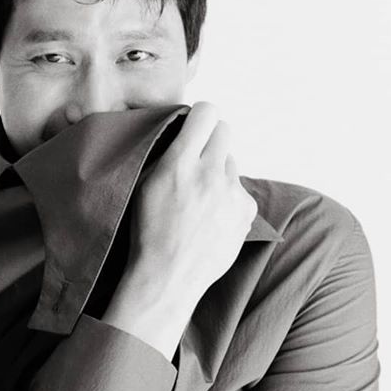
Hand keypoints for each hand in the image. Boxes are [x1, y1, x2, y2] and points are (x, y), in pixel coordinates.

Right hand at [126, 101, 257, 302]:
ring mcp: (232, 193)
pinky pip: (240, 191)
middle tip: (198, 160)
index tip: (194, 129)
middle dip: (212, 141)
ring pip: (231, 164)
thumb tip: (185, 133)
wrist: (168, 278)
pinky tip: (211, 219)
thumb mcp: (144, 186)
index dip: (201, 118)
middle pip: (225, 131)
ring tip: (200, 202)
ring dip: (219, 174)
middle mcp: (210, 173)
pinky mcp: (246, 210)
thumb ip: (168, 155)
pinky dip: (229, 200)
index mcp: (179, 163)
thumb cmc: (150, 234)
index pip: (207, 112)